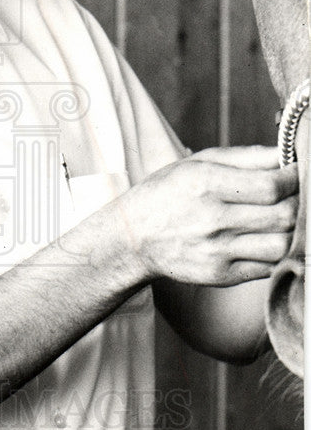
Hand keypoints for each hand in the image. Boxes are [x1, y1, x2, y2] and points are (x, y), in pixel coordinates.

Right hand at [117, 146, 297, 286]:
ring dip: (291, 230)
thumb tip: (285, 154)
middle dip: (298, 203)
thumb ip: (244, 157)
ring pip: (281, 244)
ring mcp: (218, 251)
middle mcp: (212, 219)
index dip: (294, 179)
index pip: (272, 185)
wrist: (134, 237)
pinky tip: (266, 238)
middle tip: (293, 195)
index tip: (295, 173)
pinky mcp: (221, 275)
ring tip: (282, 218)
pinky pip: (267, 266)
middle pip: (283, 215)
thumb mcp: (197, 163)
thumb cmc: (167, 193)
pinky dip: (276, 252)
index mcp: (206, 184)